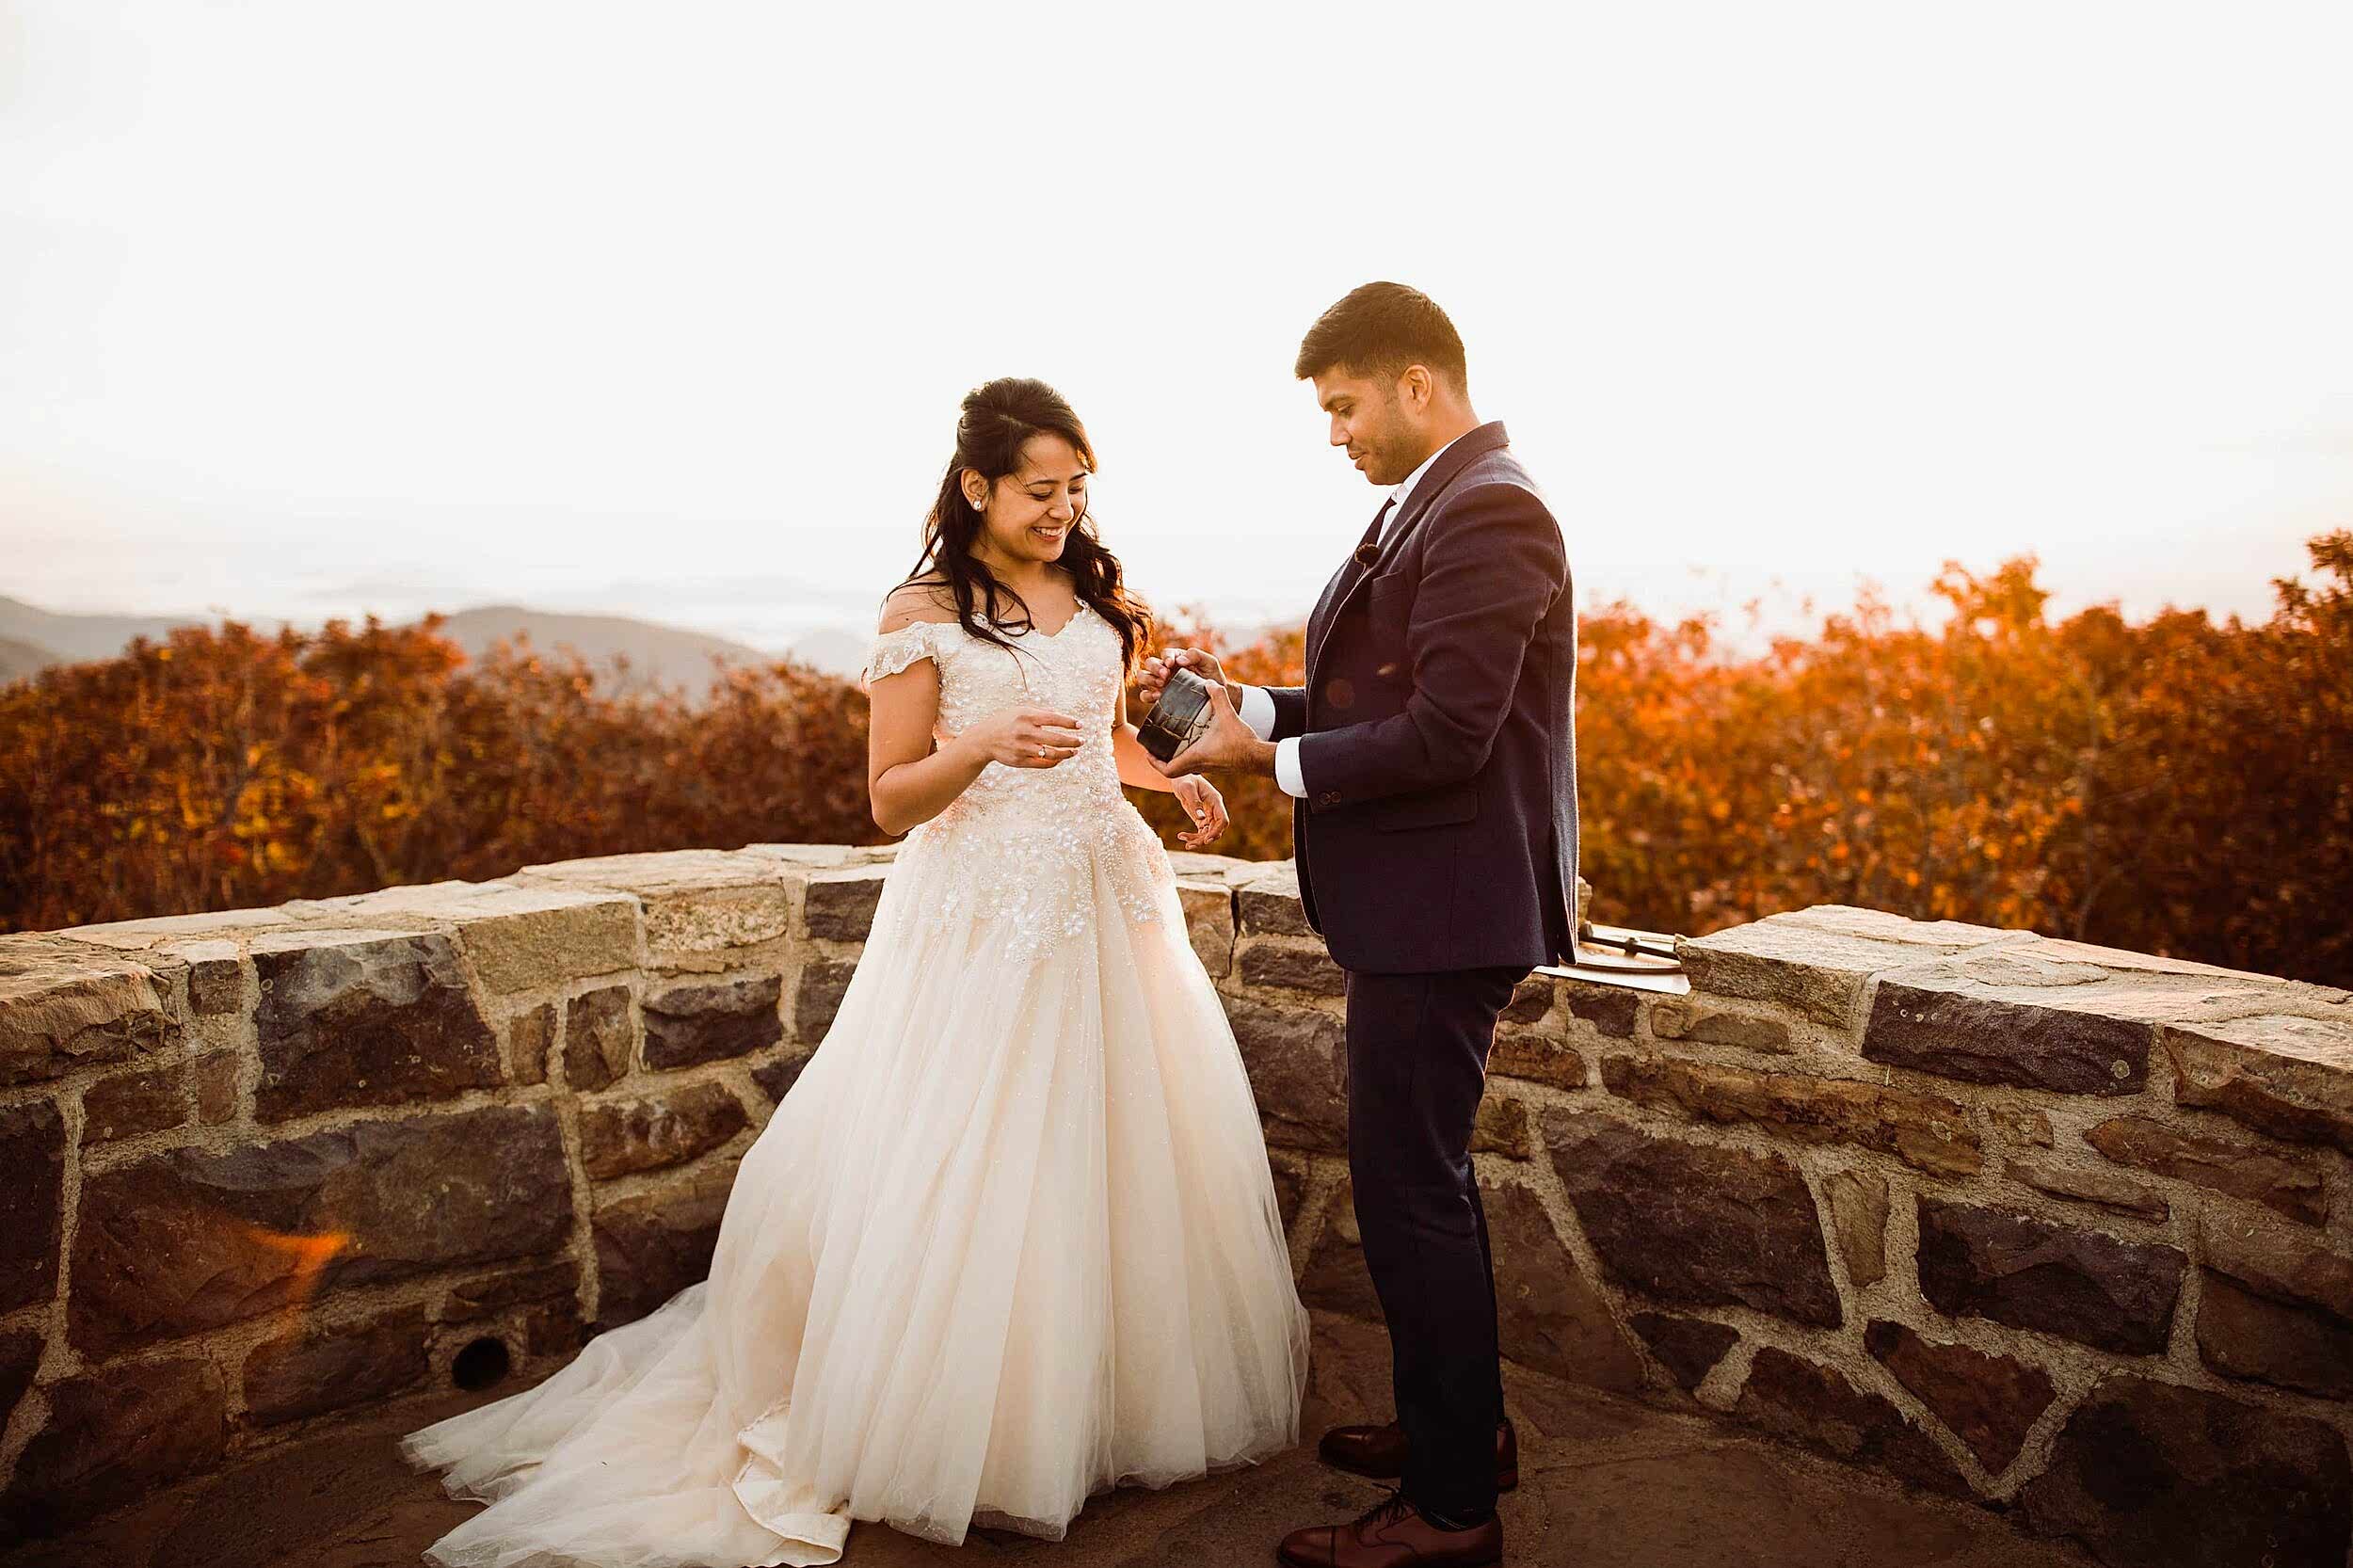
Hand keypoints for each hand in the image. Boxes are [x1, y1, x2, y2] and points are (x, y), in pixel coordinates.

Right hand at [957, 706, 1085, 768]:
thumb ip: (1041, 713)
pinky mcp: (1020, 761)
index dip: (1069, 723)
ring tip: (1074, 751)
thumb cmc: (1006, 722)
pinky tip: (1061, 758)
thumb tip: (1063, 718)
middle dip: (1073, 741)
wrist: (984, 740)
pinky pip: (1043, 764)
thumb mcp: (1021, 711)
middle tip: (1082, 741)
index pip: (1054, 719)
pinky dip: (1055, 762)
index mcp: (1026, 716)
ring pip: (1052, 754)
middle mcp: (1025, 732)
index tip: (1081, 725)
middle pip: (1056, 739)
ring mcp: (1023, 748)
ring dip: (1067, 753)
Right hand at [1137, 646, 1235, 714]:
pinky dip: (1147, 694)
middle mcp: (1166, 669)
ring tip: (1161, 684)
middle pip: (1149, 663)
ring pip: (1143, 676)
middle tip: (1166, 675)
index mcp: (1176, 658)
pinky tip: (1158, 696)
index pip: (1165, 653)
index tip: (1171, 664)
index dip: (1166, 657)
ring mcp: (1160, 683)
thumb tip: (1180, 660)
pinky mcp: (1158, 698)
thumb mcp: (1210, 663)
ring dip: (1148, 678)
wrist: (1216, 699)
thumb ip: (1197, 655)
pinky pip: (1144, 695)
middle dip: (1155, 668)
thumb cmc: (1213, 678)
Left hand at [1153, 679, 1269, 776]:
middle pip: (1172, 772)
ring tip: (1168, 743)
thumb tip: (1208, 682)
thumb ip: (1218, 696)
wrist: (1259, 757)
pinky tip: (1189, 743)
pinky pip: (1194, 765)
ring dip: (1173, 759)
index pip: (1168, 770)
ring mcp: (1207, 767)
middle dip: (1160, 762)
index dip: (1154, 763)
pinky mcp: (1214, 766)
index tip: (1148, 752)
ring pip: (1183, 768)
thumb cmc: (1243, 741)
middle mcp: (1199, 765)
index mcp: (1197, 756)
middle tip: (1155, 748)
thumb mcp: (1228, 714)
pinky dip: (1186, 757)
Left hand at [1170, 774, 1228, 848]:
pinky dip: (1193, 837)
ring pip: (1208, 833)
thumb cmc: (1185, 780)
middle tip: (1190, 845)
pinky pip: (1200, 832)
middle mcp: (1214, 810)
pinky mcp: (1201, 819)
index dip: (1217, 831)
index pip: (1222, 820)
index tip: (1206, 839)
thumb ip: (1194, 802)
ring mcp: (1208, 815)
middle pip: (1216, 830)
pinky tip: (1181, 836)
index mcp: (1215, 801)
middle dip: (1205, 839)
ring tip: (1186, 844)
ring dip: (1198, 840)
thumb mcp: (1187, 788)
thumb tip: (1201, 818)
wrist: (1181, 778)